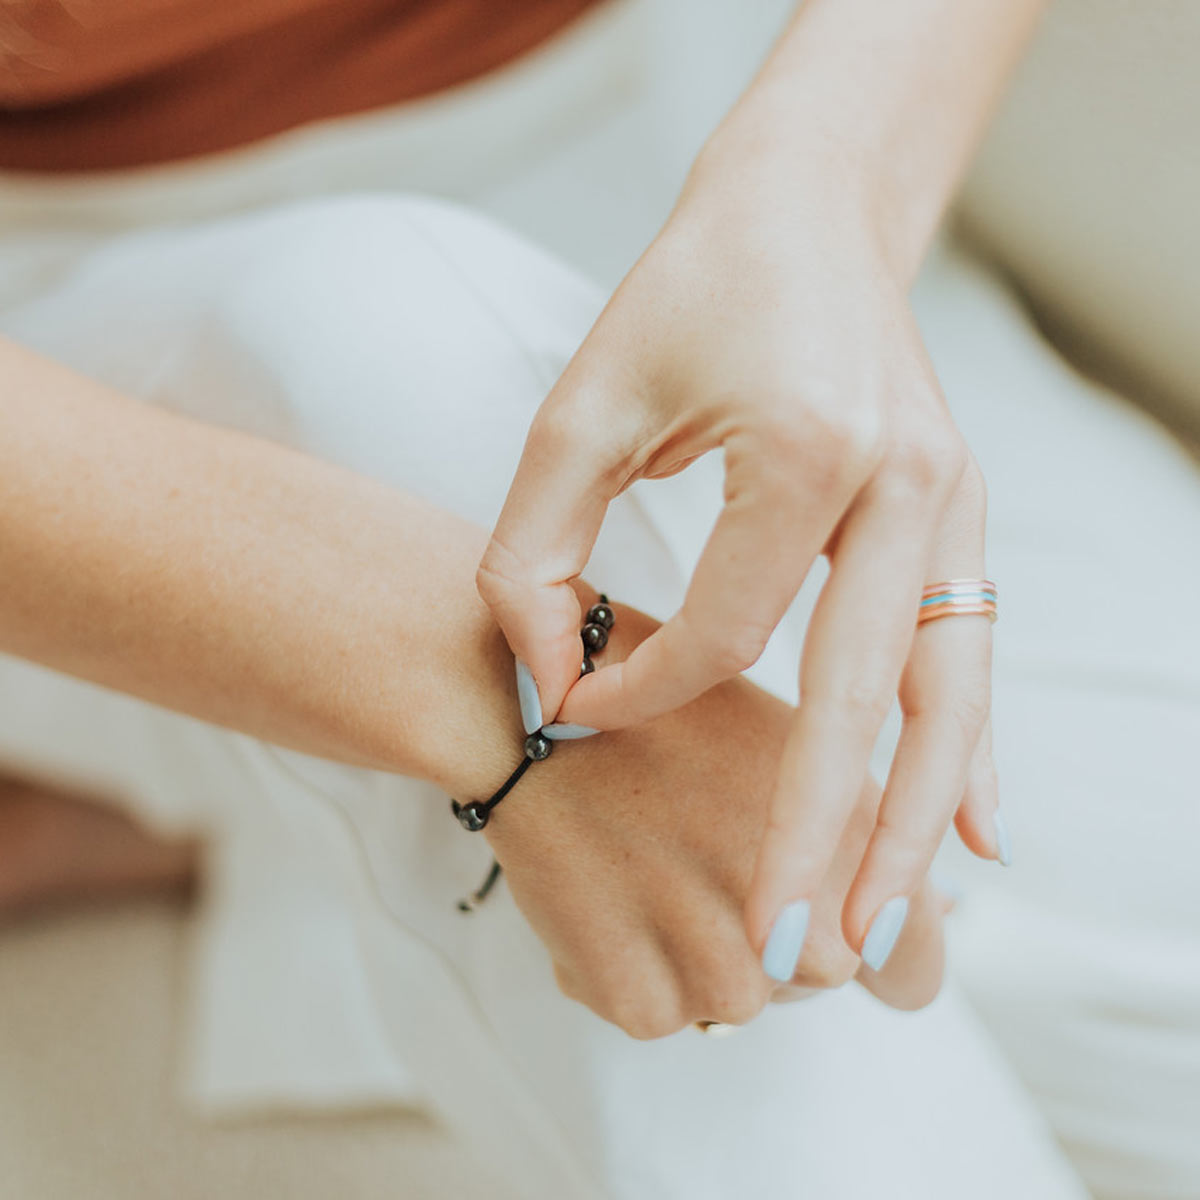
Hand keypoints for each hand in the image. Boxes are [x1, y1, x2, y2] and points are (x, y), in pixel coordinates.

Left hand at [477, 155, 999, 978]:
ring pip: (943, 697)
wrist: (807, 211)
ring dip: (908, 821)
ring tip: (871, 926)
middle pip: (862, 700)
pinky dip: (970, 750)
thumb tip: (550, 681)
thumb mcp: (580, 405)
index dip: (643, 694)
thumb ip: (537, 548)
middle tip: (785, 956)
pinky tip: (974, 836)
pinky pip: (972, 653)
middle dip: (817, 836)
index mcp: (807, 454)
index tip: (579, 712)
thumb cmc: (687, 297)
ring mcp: (952, 502)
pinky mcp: (962, 511)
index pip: (725, 635)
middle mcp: (904, 486)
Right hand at [478, 598, 947, 1033]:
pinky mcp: (645, 998)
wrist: (536, 709)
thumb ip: (851, 841)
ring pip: (729, 1001)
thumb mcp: (792, 750)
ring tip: (643, 861)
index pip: (909, 970)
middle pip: (815, 985)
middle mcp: (810, 924)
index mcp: (858, 853)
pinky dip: (623, 964)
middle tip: (701, 861)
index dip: (878, 955)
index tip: (826, 926)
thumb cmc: (661, 712)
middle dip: (770, 940)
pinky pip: (656, 1010)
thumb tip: (916, 913)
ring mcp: (726, 969)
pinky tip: (602, 885)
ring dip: (689, 952)